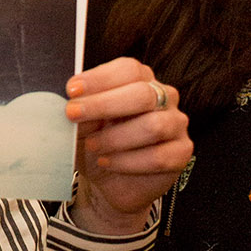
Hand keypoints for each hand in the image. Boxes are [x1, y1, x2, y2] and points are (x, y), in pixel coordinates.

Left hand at [65, 57, 191, 235]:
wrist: (108, 181)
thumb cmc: (95, 142)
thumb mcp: (81, 123)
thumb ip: (79, 109)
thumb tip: (68, 102)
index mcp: (141, 80)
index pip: (128, 69)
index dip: (100, 78)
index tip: (71, 90)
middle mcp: (163, 97)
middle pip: (143, 94)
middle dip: (104, 104)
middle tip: (72, 114)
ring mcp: (176, 124)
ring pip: (153, 126)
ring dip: (116, 137)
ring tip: (92, 146)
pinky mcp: (181, 152)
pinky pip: (159, 157)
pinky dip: (127, 161)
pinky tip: (107, 162)